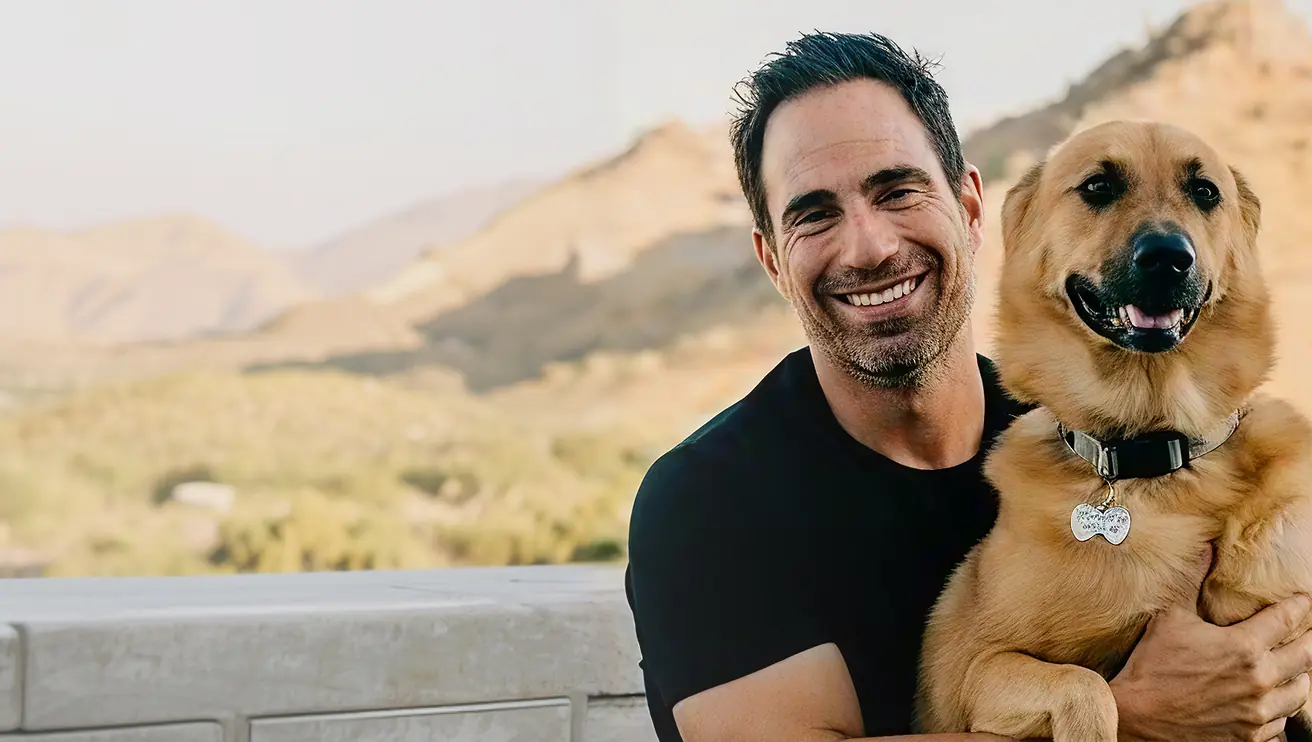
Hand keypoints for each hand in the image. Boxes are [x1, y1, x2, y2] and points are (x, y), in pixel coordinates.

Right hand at [1110, 543, 1311, 740]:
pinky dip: (1280, 710)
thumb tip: (1206, 547)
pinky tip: (1273, 702)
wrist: (1136, 716)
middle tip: (1311, 632)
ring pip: (1299, 694)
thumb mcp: (1170, 618)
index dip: (1301, 606)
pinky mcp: (1249, 736)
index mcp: (1243, 647)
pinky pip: (1280, 723)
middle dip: (1311, 640)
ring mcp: (1257, 712)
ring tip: (1296, 670)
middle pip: (1305, 656)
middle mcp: (1259, 680)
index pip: (1286, 619)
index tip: (1305, 599)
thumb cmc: (1151, 665)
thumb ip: (1194, 582)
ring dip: (1300, 678)